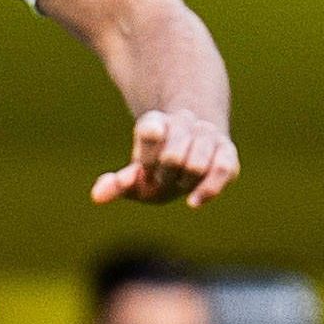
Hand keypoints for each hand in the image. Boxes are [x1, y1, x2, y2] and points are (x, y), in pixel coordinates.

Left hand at [91, 107, 237, 208]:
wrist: (191, 159)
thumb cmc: (158, 173)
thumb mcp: (135, 178)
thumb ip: (117, 185)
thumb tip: (97, 197)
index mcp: (156, 122)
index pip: (150, 131)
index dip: (147, 158)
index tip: (145, 168)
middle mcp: (183, 121)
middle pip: (173, 156)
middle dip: (165, 175)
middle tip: (163, 177)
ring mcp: (207, 134)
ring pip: (195, 165)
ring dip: (183, 182)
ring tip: (180, 181)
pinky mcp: (227, 152)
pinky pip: (221, 170)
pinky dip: (207, 189)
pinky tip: (192, 202)